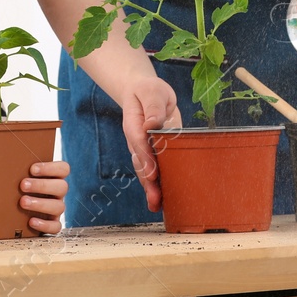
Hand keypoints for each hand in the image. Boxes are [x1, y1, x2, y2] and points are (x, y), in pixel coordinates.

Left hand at [19, 159, 70, 233]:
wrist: (15, 212)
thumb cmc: (18, 187)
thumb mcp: (19, 175)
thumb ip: (17, 166)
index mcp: (54, 177)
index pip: (63, 169)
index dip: (50, 168)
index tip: (32, 168)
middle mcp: (58, 193)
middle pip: (62, 187)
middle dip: (42, 185)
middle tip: (23, 185)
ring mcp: (56, 209)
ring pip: (59, 206)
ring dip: (40, 204)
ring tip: (23, 202)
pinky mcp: (52, 224)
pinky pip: (56, 227)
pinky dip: (45, 225)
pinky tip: (31, 221)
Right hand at [120, 74, 180, 211]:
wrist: (144, 93)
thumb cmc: (149, 91)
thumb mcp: (152, 91)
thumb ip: (153, 105)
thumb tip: (152, 123)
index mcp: (134, 123)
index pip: (138, 141)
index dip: (145, 157)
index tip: (152, 172)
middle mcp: (137, 140)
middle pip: (140, 162)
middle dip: (148, 181)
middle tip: (155, 199)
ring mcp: (145, 149)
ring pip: (145, 171)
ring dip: (151, 189)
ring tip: (157, 205)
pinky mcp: (155, 153)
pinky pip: (154, 170)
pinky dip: (157, 186)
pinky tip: (162, 202)